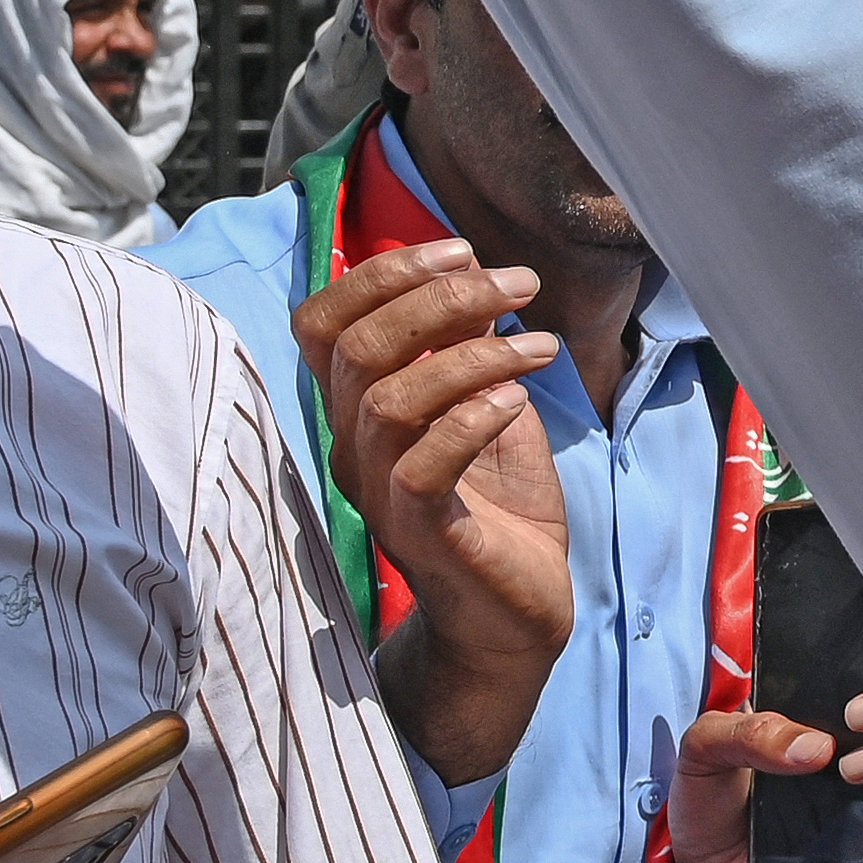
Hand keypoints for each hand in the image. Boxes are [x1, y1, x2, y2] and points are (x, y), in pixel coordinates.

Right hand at [297, 239, 575, 785]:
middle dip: (441, 298)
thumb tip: (470, 274)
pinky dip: (471, 419)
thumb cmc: (500, 504)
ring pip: (389, 401)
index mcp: (360, 410)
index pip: (321, 324)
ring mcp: (380, 493)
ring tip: (541, 347)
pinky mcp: (421, 533)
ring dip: (474, 356)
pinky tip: (517, 402)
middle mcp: (354, 448)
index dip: (379, 275)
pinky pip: (419, 467)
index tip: (458, 251)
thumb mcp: (489, 406)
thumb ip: (468, 348)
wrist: (517, 612)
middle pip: (358, 348)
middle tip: (520, 285)